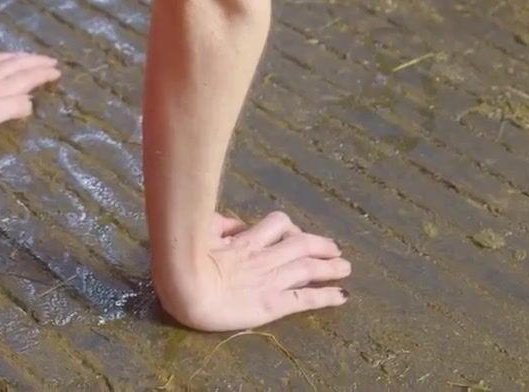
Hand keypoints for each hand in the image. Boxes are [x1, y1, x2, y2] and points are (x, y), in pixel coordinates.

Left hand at [0, 50, 60, 135]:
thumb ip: (9, 108)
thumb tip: (31, 102)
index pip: (25, 80)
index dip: (41, 75)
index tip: (57, 71)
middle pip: (16, 67)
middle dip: (35, 63)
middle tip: (51, 60)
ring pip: (2, 60)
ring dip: (19, 57)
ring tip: (31, 56)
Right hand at [160, 211, 350, 331]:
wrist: (184, 285)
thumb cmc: (183, 257)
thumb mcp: (200, 230)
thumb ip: (218, 225)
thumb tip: (232, 224)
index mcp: (245, 240)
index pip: (276, 226)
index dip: (292, 228)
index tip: (299, 233)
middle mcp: (263, 257)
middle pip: (300, 244)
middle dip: (321, 245)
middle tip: (335, 249)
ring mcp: (270, 280)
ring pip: (308, 268)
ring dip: (330, 267)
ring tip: (345, 267)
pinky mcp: (272, 304)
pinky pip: (304, 299)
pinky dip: (326, 296)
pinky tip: (342, 296)